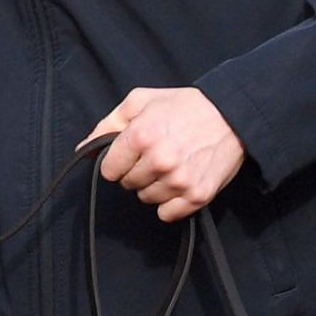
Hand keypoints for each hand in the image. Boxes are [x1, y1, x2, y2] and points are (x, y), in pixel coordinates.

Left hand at [84, 87, 245, 221]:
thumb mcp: (140, 101)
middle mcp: (159, 160)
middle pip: (127, 184)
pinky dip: (170, 203)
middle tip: (154, 155)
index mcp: (141, 136)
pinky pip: (168, 214)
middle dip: (135, 171)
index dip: (117, 161)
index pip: (109, 169)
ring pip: (147, 198)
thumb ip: (108, 124)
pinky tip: (178, 183)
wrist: (231, 115)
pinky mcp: (198, 196)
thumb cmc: (183, 105)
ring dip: (153, 186)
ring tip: (169, 165)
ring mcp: (179, 181)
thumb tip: (84, 149)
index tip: (130, 153)